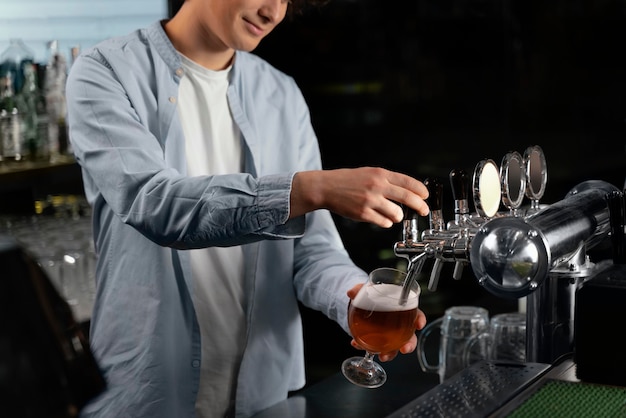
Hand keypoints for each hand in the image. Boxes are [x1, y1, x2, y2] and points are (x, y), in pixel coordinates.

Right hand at [290, 167, 428, 227]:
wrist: (326, 188)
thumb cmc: (347, 181)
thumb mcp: (369, 173)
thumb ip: (386, 180)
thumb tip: (407, 191)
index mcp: (380, 174)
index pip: (408, 182)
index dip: (420, 190)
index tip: (425, 196)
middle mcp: (377, 186)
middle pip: (407, 198)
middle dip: (419, 206)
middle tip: (423, 211)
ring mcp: (370, 200)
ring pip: (396, 213)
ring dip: (397, 216)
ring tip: (392, 214)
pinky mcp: (363, 213)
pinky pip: (384, 222)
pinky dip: (386, 222)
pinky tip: (381, 218)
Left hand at [346, 283, 426, 361]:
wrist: (358, 305)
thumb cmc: (370, 297)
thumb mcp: (365, 290)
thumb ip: (360, 290)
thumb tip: (351, 292)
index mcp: (400, 308)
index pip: (416, 313)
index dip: (419, 319)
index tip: (419, 324)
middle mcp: (398, 324)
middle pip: (410, 336)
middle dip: (409, 344)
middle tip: (404, 349)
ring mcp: (389, 334)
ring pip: (395, 347)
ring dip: (390, 353)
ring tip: (382, 356)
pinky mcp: (377, 341)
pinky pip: (375, 347)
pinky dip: (366, 348)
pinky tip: (357, 345)